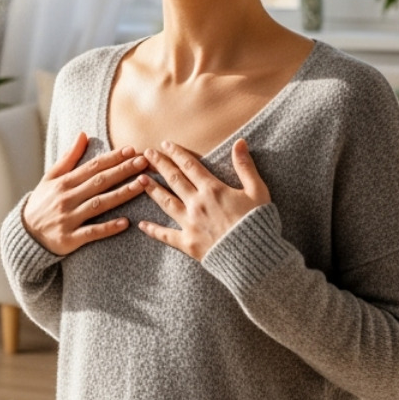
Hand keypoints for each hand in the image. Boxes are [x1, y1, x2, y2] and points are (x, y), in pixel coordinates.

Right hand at [21, 131, 150, 255]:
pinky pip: (92, 232)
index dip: (112, 158)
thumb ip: (68, 158)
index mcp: (63, 183)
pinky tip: (125, 222)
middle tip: (144, 162)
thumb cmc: (41, 203)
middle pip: (99, 182)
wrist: (25, 234)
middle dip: (123, 170)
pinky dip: (108, 227)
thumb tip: (83, 134)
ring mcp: (68, 219)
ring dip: (122, 194)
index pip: (92, 167)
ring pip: (99, 204)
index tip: (131, 150)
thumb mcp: (50, 178)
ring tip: (142, 185)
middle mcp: (66, 198)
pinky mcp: (69, 239)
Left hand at [138, 138, 269, 260]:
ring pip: (166, 202)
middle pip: (174, 179)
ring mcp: (190, 223)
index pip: (190, 166)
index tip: (165, 144)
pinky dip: (153, 230)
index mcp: (213, 189)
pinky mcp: (187, 243)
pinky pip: (166, 235)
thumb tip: (240, 142)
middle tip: (146, 154)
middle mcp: (197, 203)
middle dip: (159, 165)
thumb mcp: (258, 191)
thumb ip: (245, 166)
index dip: (176, 153)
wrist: (254, 257)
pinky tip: (141, 225)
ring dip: (152, 190)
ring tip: (139, 179)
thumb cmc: (258, 223)